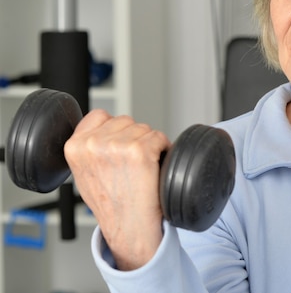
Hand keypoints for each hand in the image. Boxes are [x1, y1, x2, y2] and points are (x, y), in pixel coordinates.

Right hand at [64, 109, 170, 269]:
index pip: (99, 115)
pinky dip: (163, 149)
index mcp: (74, 147)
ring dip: (148, 145)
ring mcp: (116, 146)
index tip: (118, 149)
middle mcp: (93, 144)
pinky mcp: (139, 151)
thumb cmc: (110, 204)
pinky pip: (159, 137)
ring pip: (143, 128)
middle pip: (125, 121)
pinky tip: (154, 167)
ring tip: (141, 169)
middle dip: (132, 138)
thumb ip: (88, 148)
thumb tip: (102, 128)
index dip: (114, 131)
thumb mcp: (84, 173)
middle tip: (131, 165)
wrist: (128, 227)